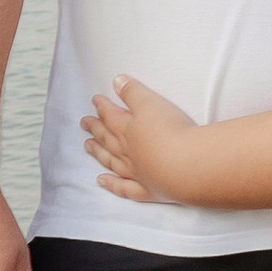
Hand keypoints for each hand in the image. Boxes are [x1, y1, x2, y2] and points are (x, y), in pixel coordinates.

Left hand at [83, 76, 195, 202]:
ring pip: (112, 161)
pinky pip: (124, 188)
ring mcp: (136, 172)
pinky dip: (112, 184)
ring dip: (99, 152)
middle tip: (84, 123)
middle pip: (108, 138)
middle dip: (96, 128)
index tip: (95, 101)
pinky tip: (102, 181)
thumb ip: (133, 92)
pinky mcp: (148, 190)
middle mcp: (128, 151)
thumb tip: (117, 81)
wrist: (187, 166)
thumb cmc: (171, 132)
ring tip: (88, 146)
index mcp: (129, 129)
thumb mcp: (151, 103)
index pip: (111, 115)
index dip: (102, 107)